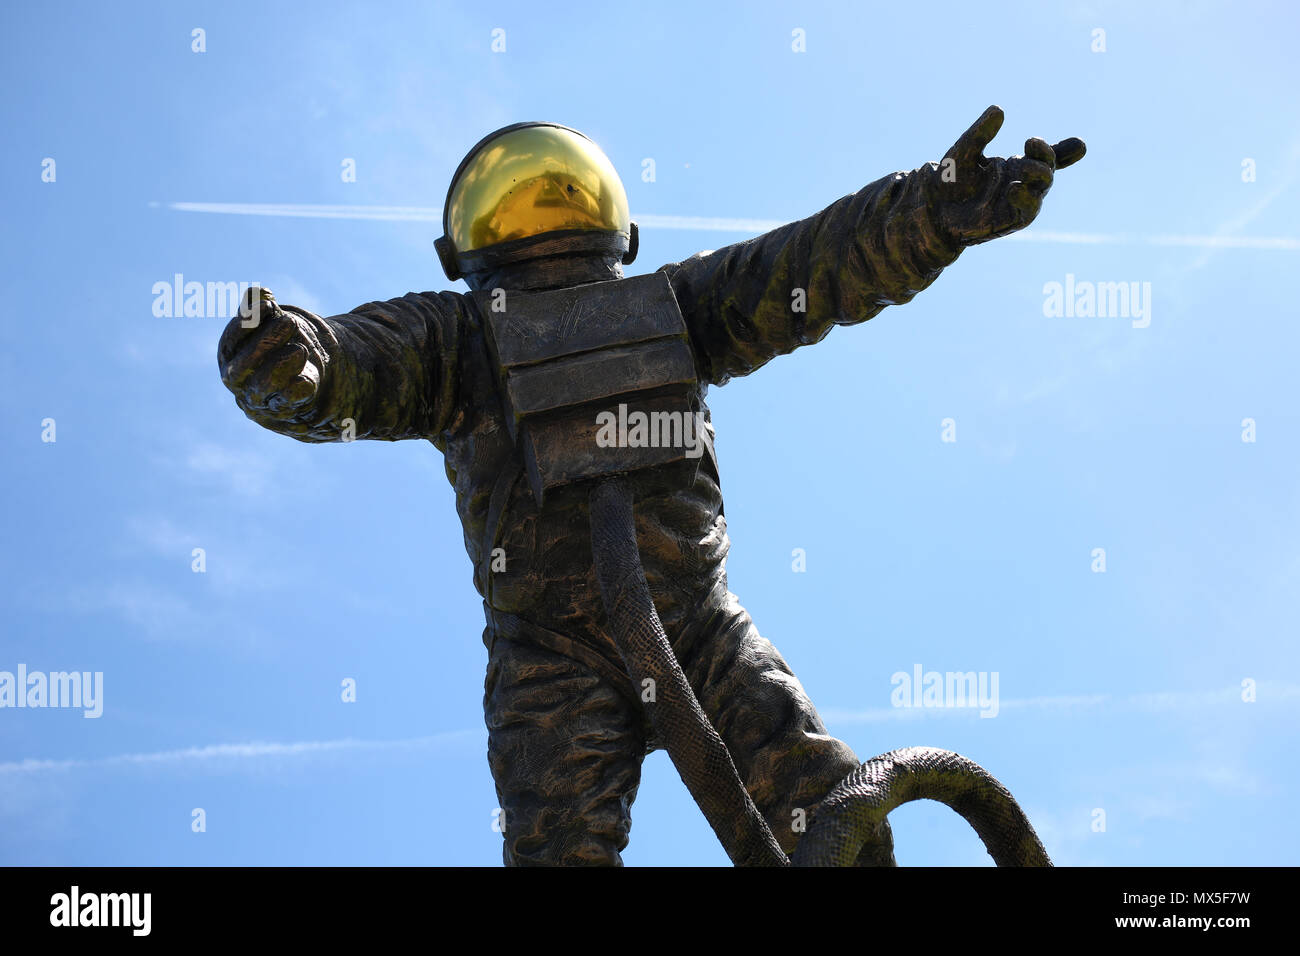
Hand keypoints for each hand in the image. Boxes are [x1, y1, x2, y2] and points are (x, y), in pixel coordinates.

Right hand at [218, 287, 326, 418]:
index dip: (248, 321)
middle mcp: (237, 377)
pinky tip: (306, 380)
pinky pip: (286, 402)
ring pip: (262, 386)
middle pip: (243, 365)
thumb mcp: (270, 322)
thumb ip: (262, 308)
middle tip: (290, 321)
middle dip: (266, 342)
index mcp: (229, 354)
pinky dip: (295, 391)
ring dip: (281, 365)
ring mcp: (258, 395)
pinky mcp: (281, 407)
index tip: (270, 303)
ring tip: (300, 349)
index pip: (232, 339)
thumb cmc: (277, 341)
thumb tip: (259, 291)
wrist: (298, 371)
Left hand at [932, 105, 1085, 245]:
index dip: (1065, 151)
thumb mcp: (964, 152)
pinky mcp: (1009, 220)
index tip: (1079, 144)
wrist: (932, 210)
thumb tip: (999, 109)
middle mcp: (1020, 182)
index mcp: (1013, 166)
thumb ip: (980, 133)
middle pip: (1046, 168)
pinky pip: (1026, 211)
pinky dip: (1025, 199)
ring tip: (1024, 166)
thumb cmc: (949, 181)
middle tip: (1030, 142)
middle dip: (1044, 155)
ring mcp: (1016, 201)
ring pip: (1041, 189)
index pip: (1044, 157)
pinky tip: (1015, 189)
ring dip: (1039, 175)